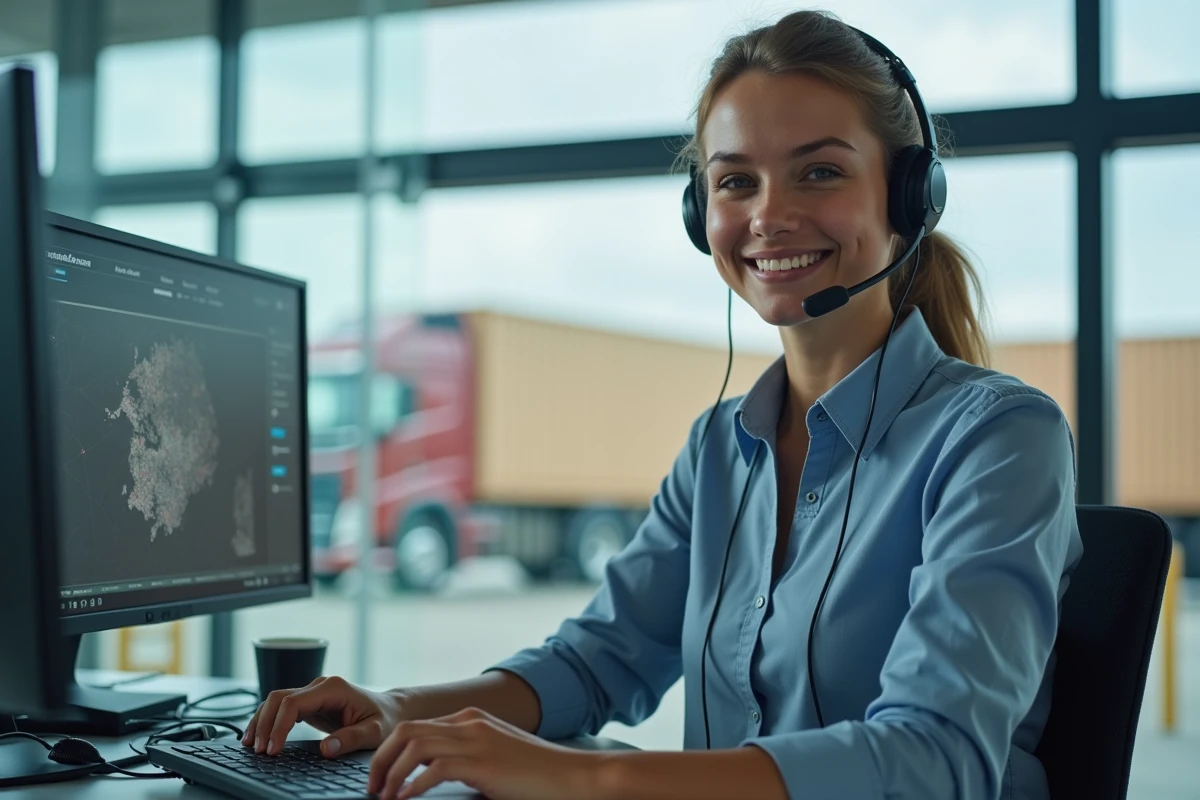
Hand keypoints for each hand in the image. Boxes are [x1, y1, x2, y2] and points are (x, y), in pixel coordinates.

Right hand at [242, 675, 403, 757]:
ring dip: (260, 721)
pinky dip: (268, 720)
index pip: (294, 702)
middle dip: (264, 724)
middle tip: (258, 751)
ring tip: (250, 745)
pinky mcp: (310, 702)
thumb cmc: (385, 719)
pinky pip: (282, 708)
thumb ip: (351, 738)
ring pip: (276, 700)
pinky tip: (258, 737)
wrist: (391, 709)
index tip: (272, 750)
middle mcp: (320, 685)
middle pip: (279, 698)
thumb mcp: (375, 732)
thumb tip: (326, 749)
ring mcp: (313, 692)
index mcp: (334, 688)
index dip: (278, 726)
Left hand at [370, 707, 601, 799]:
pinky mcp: (483, 763)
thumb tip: (428, 774)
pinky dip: (413, 784)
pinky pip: (434, 768)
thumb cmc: (535, 774)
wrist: (571, 776)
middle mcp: (470, 723)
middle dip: (381, 759)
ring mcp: (477, 740)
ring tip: (386, 796)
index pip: (415, 726)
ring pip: (414, 745)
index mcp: (471, 719)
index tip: (380, 777)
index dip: (390, 752)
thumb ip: (466, 756)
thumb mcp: (495, 757)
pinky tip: (406, 799)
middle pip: (406, 731)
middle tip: (373, 786)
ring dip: (391, 773)